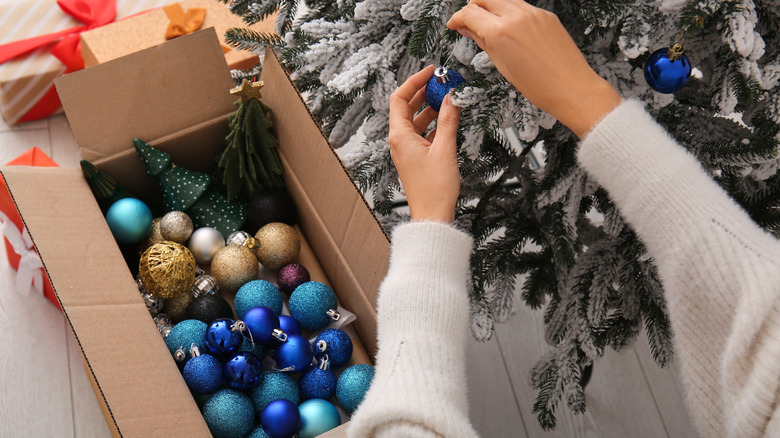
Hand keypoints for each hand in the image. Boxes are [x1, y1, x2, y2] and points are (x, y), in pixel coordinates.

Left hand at [389, 66, 461, 222]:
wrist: (432, 216)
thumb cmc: (434, 189)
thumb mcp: (445, 149)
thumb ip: (449, 120)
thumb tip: (452, 97)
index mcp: (400, 136)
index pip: (400, 97)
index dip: (414, 81)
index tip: (431, 72)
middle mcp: (399, 141)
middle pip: (407, 107)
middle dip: (425, 92)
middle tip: (442, 82)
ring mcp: (407, 149)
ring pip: (417, 120)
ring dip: (431, 107)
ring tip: (449, 98)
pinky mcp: (416, 157)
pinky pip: (423, 133)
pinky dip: (434, 123)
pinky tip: (449, 120)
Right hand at [447, 0, 620, 138]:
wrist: (571, 87)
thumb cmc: (539, 85)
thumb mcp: (502, 65)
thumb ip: (482, 42)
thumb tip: (468, 30)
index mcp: (501, 32)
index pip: (469, 12)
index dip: (457, 18)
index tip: (454, 24)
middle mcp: (517, 16)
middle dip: (473, 7)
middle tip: (468, 22)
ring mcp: (533, 13)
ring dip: (491, 8)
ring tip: (490, 26)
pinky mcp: (546, 15)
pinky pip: (521, 6)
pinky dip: (510, 12)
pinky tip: (510, 29)